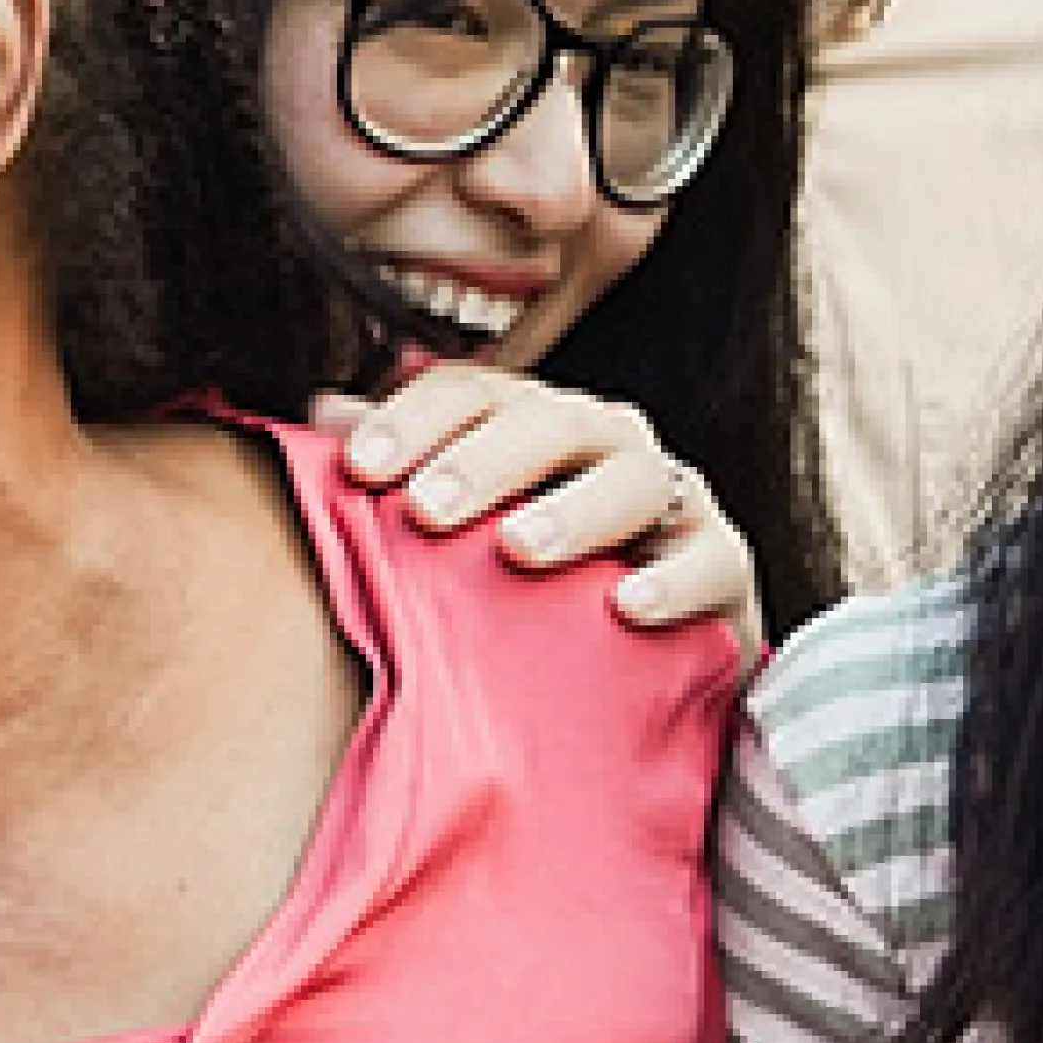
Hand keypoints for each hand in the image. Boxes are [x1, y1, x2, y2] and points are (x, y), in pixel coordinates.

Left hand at [323, 362, 758, 648]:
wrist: (644, 649)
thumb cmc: (532, 572)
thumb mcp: (465, 522)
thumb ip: (402, 467)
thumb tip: (318, 412)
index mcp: (532, 420)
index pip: (471, 393)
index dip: (412, 421)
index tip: (356, 468)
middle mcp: (604, 440)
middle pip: (546, 423)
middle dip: (483, 462)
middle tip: (424, 510)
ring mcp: (672, 496)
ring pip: (631, 480)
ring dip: (572, 512)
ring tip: (517, 549)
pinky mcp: (725, 563)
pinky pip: (708, 561)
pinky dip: (671, 581)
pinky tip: (624, 607)